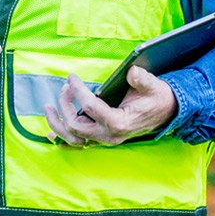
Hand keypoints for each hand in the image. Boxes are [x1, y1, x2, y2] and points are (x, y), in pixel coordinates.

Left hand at [43, 67, 177, 146]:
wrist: (166, 112)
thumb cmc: (157, 98)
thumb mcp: (153, 86)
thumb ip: (142, 79)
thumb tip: (132, 72)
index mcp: (119, 122)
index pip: (90, 107)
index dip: (77, 90)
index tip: (71, 77)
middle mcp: (110, 135)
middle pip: (76, 125)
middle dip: (64, 105)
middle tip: (65, 87)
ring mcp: (105, 139)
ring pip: (73, 138)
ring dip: (57, 123)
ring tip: (48, 107)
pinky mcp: (102, 138)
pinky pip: (78, 143)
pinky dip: (63, 138)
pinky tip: (50, 132)